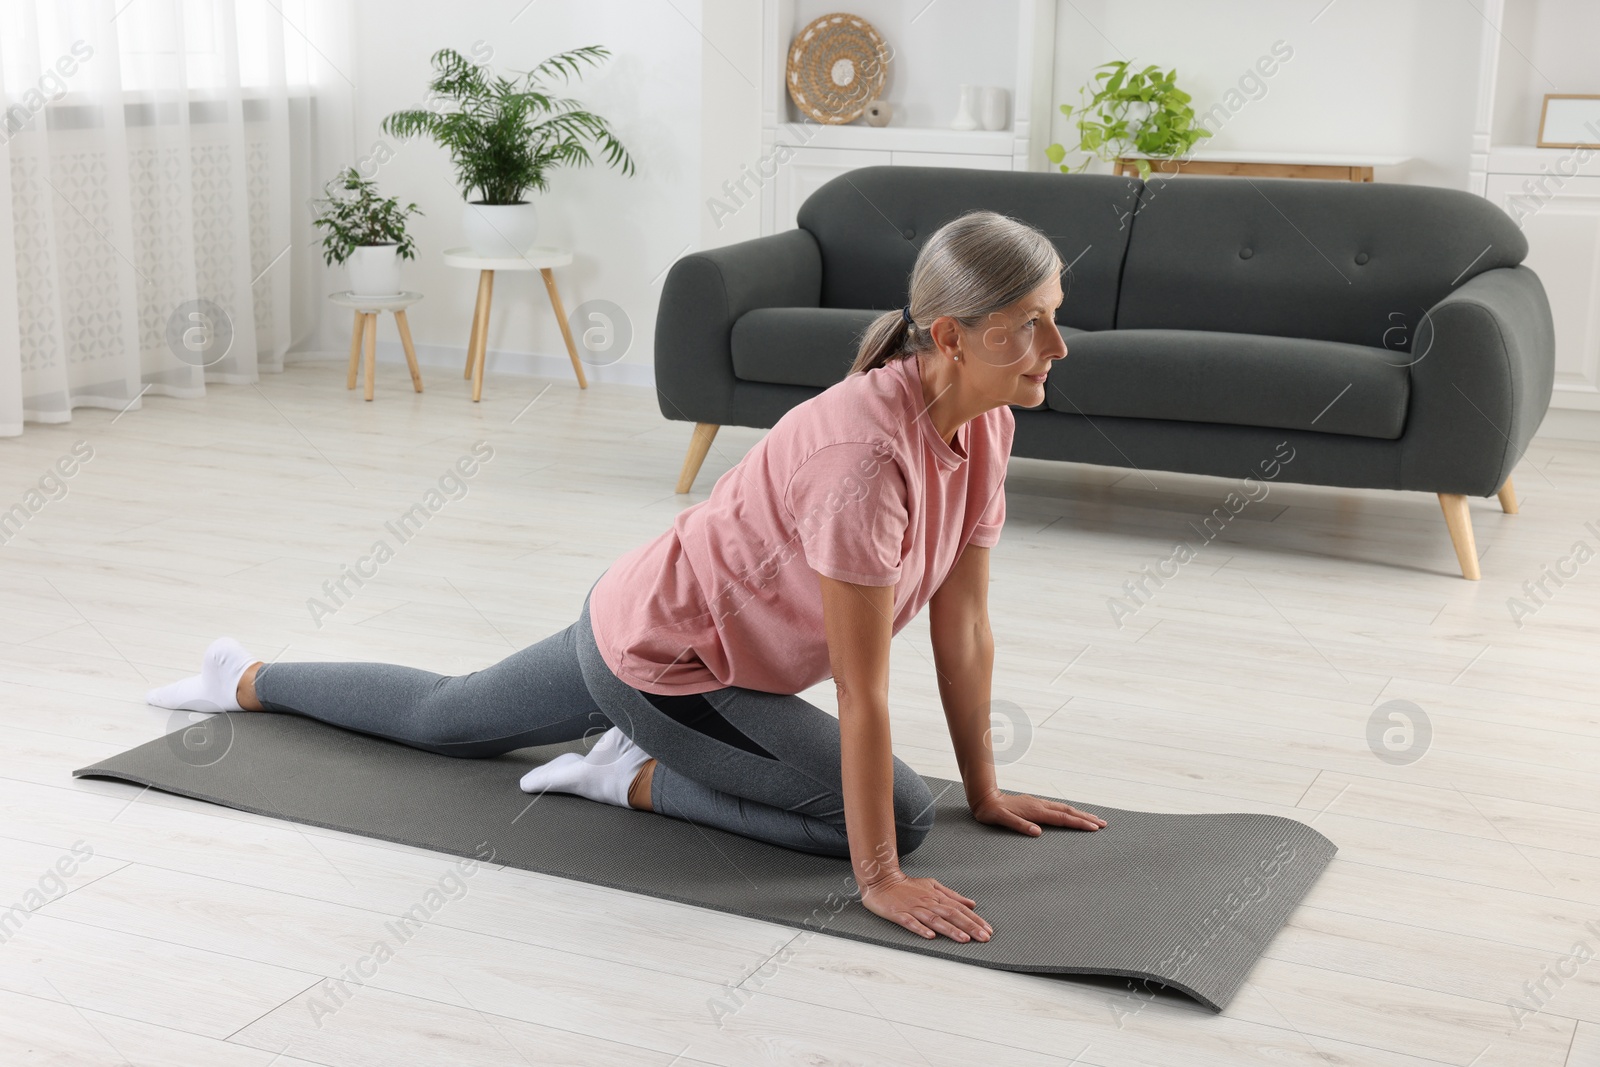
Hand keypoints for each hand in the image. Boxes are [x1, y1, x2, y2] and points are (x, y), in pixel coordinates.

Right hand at [860, 873, 991, 942]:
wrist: (881, 880)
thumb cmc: (907, 886)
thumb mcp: (932, 886)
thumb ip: (952, 895)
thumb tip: (972, 904)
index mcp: (936, 896)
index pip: (959, 908)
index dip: (974, 919)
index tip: (988, 930)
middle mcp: (928, 902)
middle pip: (951, 914)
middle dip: (969, 926)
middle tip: (984, 937)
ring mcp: (913, 908)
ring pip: (935, 920)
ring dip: (950, 930)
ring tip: (964, 939)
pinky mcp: (899, 914)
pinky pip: (911, 923)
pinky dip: (921, 929)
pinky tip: (930, 936)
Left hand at [971, 790, 1106, 834]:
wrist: (984, 798)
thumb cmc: (992, 812)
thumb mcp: (1002, 820)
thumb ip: (1019, 826)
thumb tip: (1037, 833)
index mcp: (1035, 811)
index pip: (1062, 818)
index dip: (1079, 823)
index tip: (1094, 827)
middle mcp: (1039, 805)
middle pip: (1068, 811)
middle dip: (1086, 818)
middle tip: (1103, 824)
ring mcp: (1038, 803)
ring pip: (1064, 809)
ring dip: (1080, 814)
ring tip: (1094, 819)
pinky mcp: (1035, 804)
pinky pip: (1057, 808)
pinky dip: (1069, 812)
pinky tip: (1071, 815)